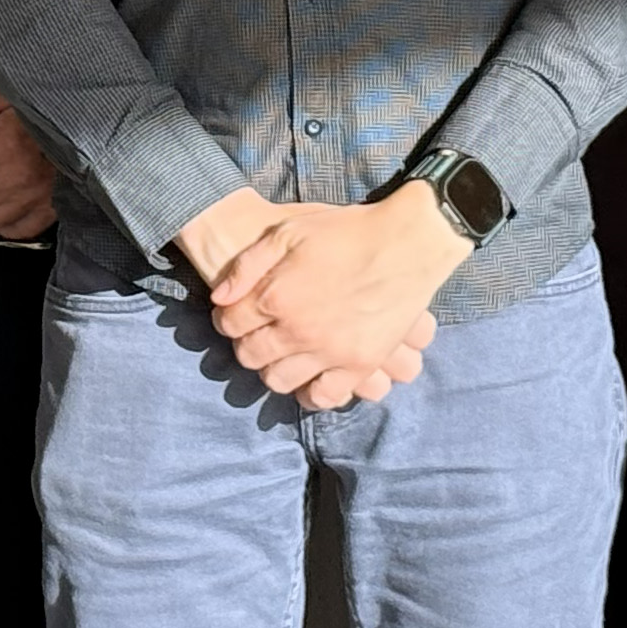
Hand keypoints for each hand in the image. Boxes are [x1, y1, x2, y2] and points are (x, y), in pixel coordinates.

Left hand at [205, 185, 466, 408]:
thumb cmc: (345, 231)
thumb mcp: (288, 231)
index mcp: (277, 296)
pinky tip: (308, 377)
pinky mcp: (360, 364)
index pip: (230, 323)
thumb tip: (219, 298)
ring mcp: (330, 352)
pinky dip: (309, 392)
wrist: (407, 242)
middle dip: (246, 343)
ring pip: (279, 381)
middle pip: (250, 355)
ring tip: (280, 352)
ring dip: (272, 368)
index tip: (234, 313)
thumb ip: (247, 265)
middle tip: (256, 331)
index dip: (226, 317)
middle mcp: (298, 331)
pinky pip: (324, 396)